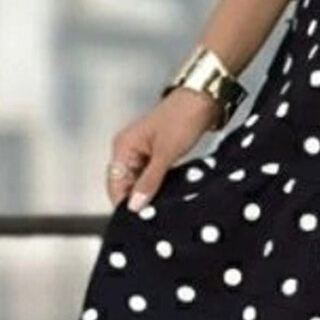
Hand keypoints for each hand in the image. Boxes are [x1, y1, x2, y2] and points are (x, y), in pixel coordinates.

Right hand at [104, 89, 222, 210]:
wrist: (204, 98)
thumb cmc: (182, 116)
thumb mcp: (166, 153)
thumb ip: (149, 181)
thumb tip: (134, 205)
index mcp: (123, 146)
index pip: (115, 184)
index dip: (124, 203)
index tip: (138, 220)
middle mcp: (129, 149)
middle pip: (126, 184)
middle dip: (139, 199)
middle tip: (155, 216)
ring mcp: (143, 151)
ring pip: (141, 181)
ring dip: (151, 193)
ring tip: (164, 207)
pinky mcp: (158, 153)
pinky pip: (153, 175)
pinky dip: (160, 185)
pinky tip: (171, 194)